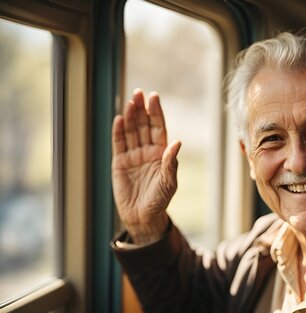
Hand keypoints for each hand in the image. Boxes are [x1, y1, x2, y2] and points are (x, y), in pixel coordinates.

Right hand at [112, 89, 180, 244]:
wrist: (143, 216)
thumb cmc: (160, 199)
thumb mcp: (169, 182)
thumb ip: (171, 162)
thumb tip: (177, 142)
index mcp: (161, 153)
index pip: (158, 128)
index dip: (156, 113)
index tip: (154, 97)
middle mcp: (147, 150)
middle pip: (143, 125)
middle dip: (142, 109)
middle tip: (139, 93)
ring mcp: (132, 155)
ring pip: (131, 131)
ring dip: (130, 116)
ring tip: (130, 102)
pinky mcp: (119, 162)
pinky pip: (119, 144)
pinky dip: (118, 132)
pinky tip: (119, 119)